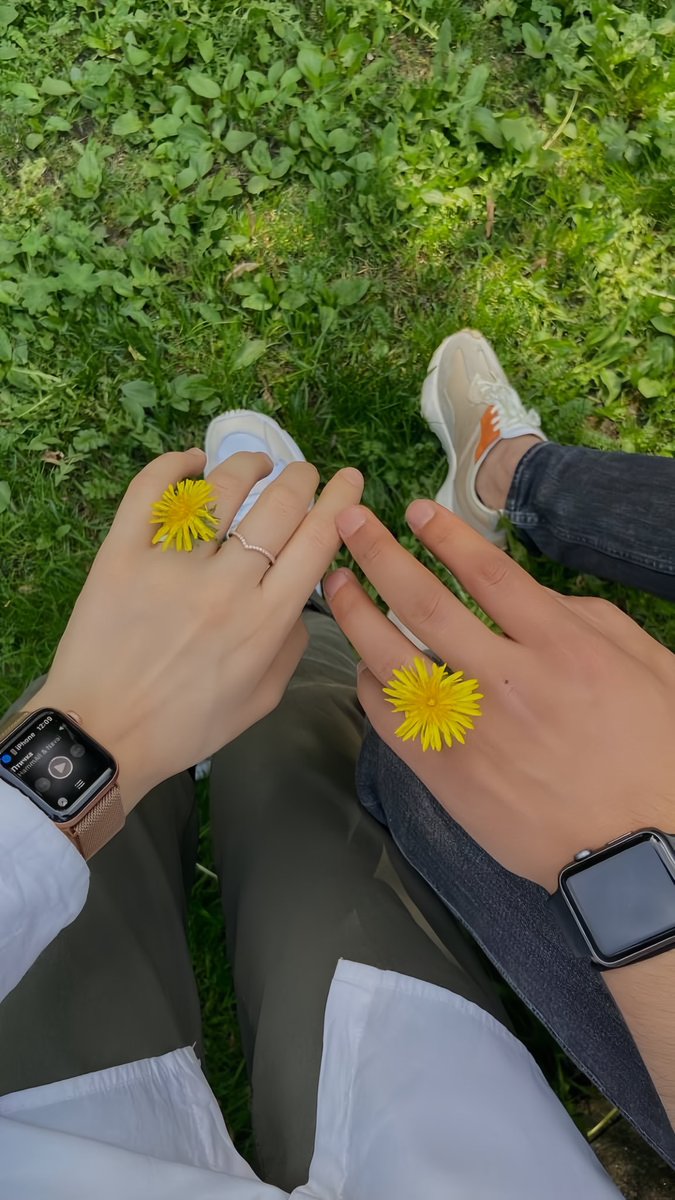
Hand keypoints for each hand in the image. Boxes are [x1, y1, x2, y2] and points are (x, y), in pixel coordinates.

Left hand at [32, 448, 362, 812]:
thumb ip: (290, 647)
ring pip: (221, 489)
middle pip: (279, 505)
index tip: (348, 480)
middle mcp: (226, 585)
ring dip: (248, 464)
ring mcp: (171, 564)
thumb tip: (301, 602)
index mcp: (266, 621)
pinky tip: (194, 462)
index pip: (316, 541)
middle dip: (302, 478)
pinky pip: (151, 491)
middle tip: (304, 472)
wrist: (102, 736)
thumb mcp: (260, 700)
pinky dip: (175, 465)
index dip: (340, 502)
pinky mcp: (122, 554)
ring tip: (257, 462)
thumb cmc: (185, 726)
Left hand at [325, 500, 674, 891]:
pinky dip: (368, 684)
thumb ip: (589, 620)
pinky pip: (388, 718)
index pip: (487, 573)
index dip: (445, 535)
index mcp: (560, 647)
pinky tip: (360, 664)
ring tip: (335, 583)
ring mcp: (468, 729)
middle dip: (379, 554)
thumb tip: (534, 597)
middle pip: (424, 603)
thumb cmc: (651, 757)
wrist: (632, 854)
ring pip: (392, 657)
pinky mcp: (445, 772)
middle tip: (348, 523)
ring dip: (356, 614)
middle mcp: (505, 680)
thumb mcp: (649, 668)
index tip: (414, 510)